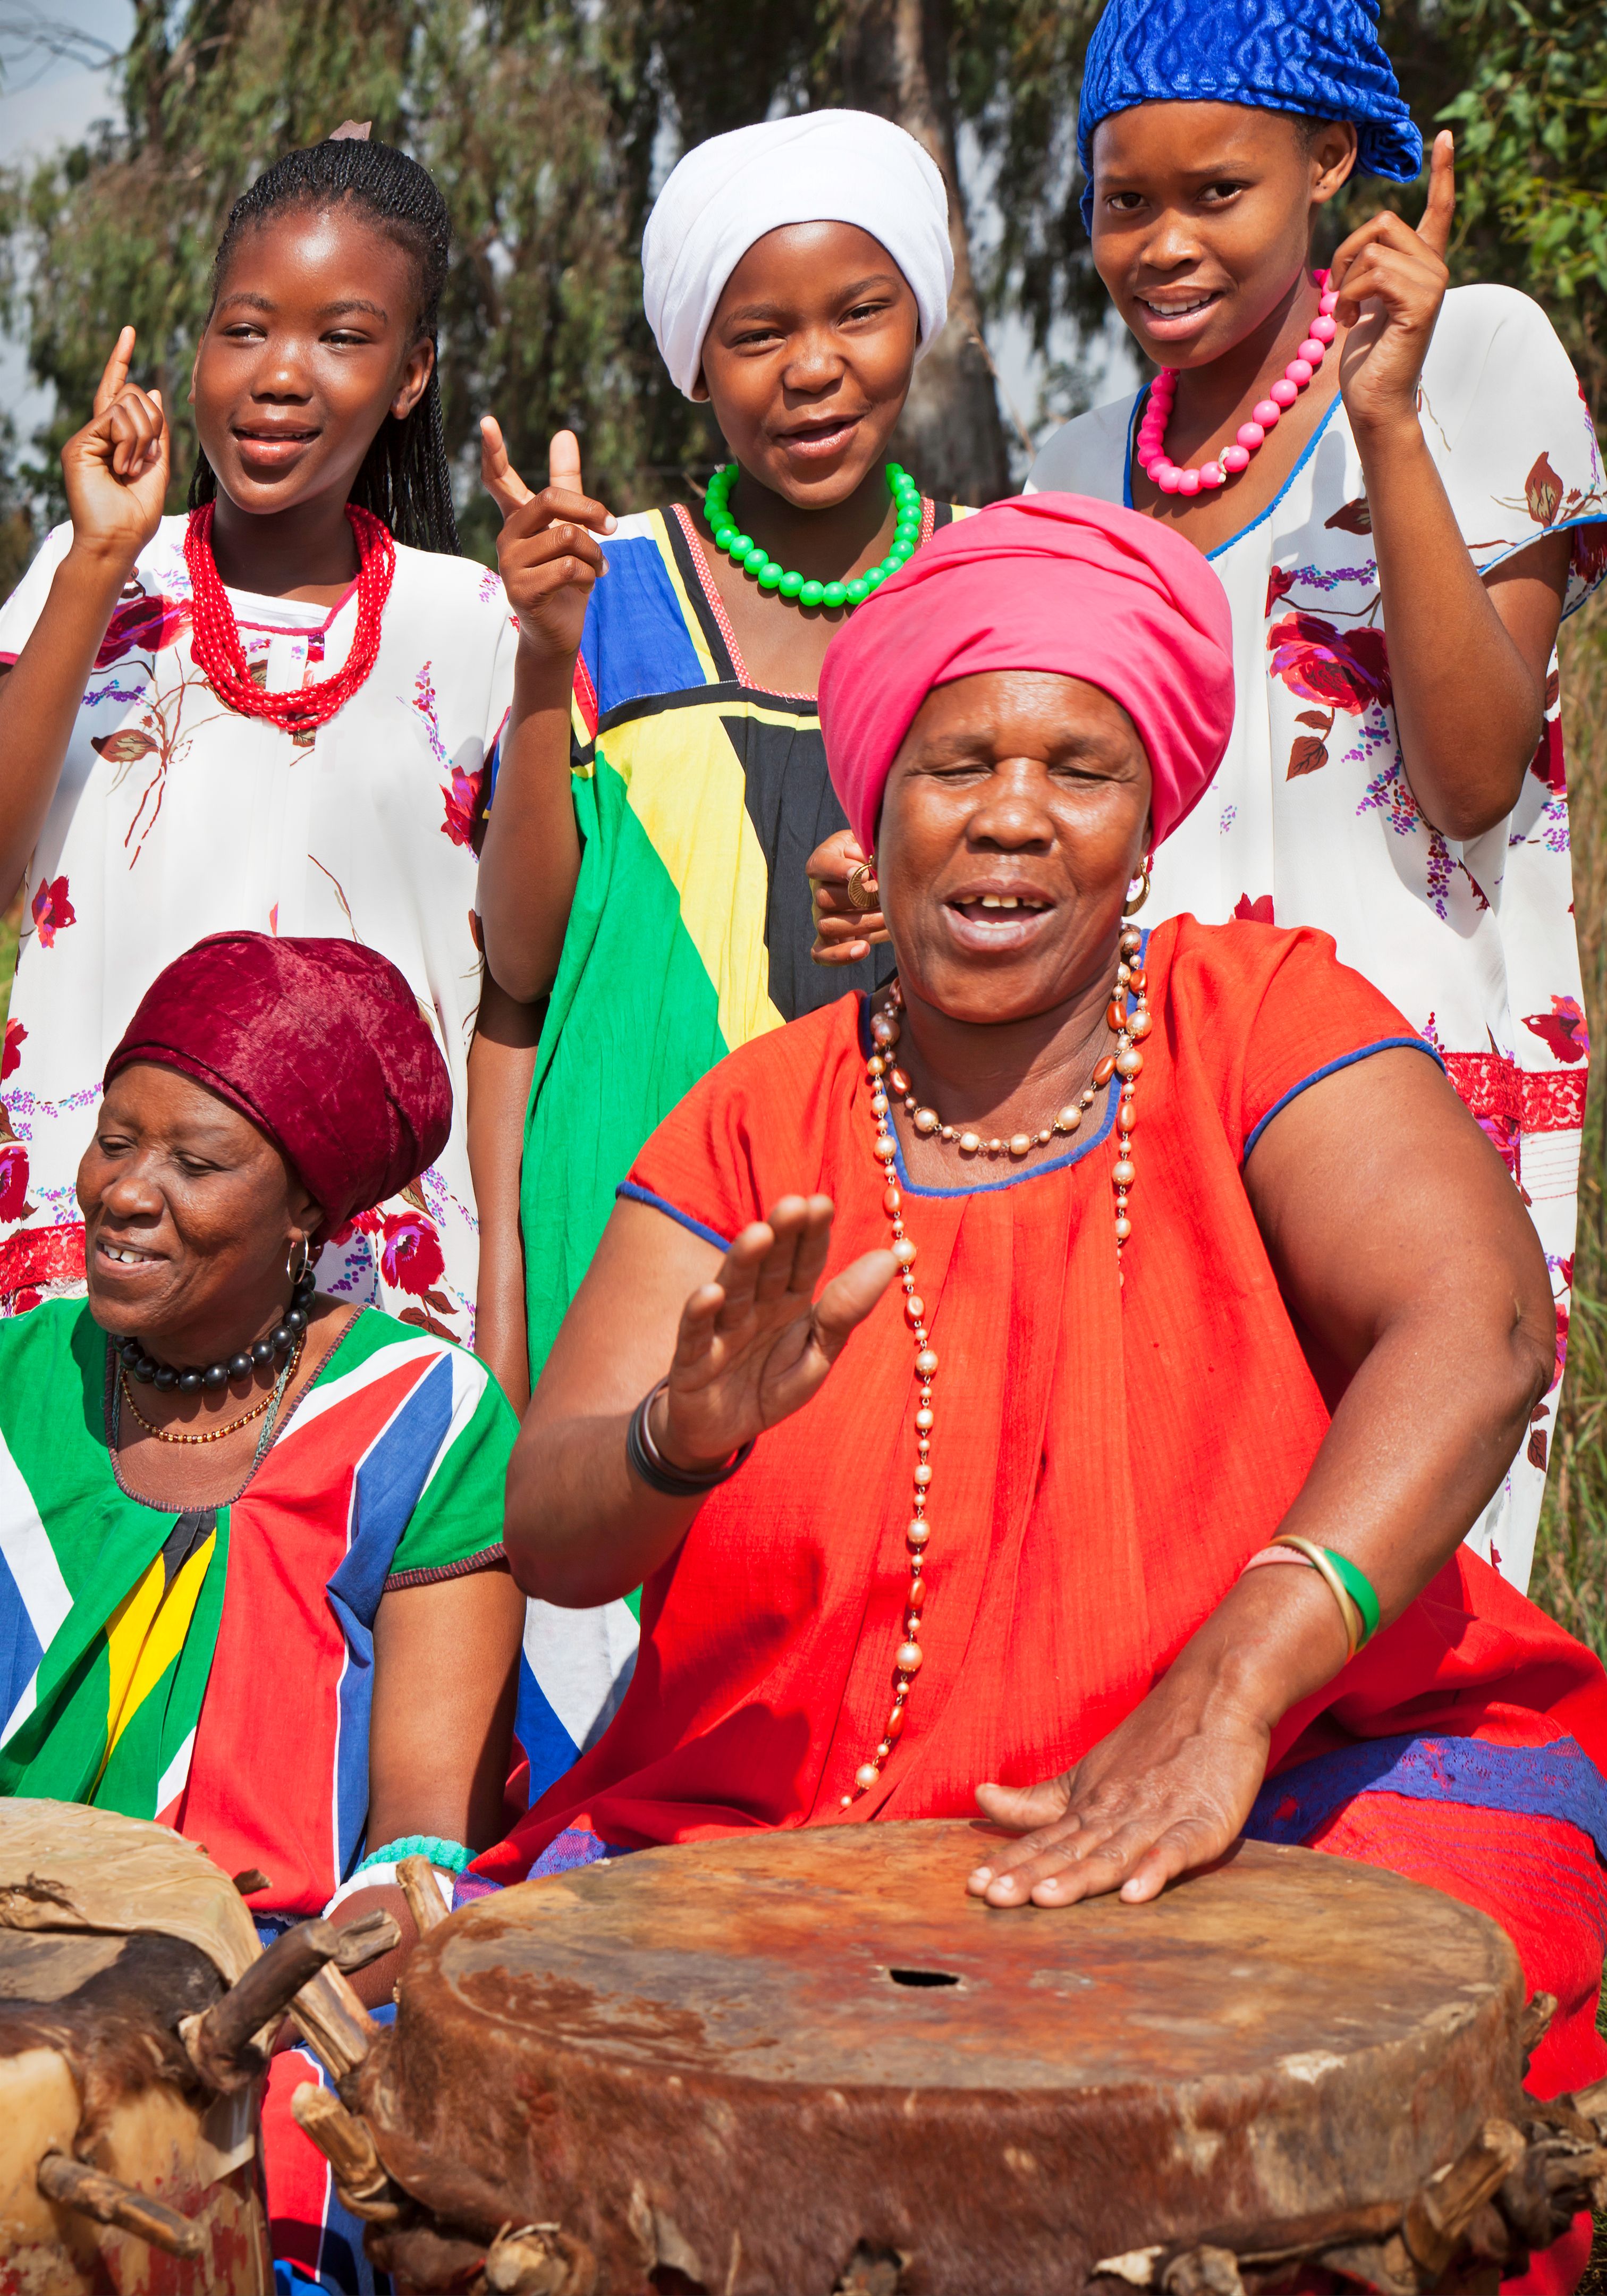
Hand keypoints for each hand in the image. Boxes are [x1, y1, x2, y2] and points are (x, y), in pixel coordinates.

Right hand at [61, 328, 169, 571]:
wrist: (118, 541)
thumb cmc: (137, 514)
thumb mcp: (157, 467)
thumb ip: (156, 432)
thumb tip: (152, 391)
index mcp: (115, 437)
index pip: (117, 390)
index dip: (121, 359)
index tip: (129, 331)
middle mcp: (97, 433)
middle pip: (131, 395)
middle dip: (152, 423)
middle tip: (146, 460)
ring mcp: (86, 438)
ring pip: (126, 405)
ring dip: (142, 438)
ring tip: (131, 470)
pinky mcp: (80, 444)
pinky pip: (115, 420)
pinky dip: (129, 444)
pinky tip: (123, 469)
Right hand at [481, 420, 615, 662]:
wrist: (560, 630)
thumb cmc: (565, 578)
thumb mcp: (571, 527)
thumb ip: (567, 484)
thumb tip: (564, 433)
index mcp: (518, 519)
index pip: (499, 480)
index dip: (493, 451)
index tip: (487, 421)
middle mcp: (508, 537)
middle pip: (550, 501)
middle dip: (590, 511)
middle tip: (612, 526)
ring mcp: (510, 565)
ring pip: (567, 538)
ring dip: (595, 554)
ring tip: (598, 568)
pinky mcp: (521, 590)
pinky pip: (567, 568)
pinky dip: (588, 575)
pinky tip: (588, 584)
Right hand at [654, 1195, 894, 1468]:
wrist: (719, 1431)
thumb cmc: (771, 1385)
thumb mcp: (819, 1354)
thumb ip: (847, 1309)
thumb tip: (891, 1257)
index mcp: (791, 1301)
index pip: (806, 1260)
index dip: (813, 1234)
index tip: (823, 1203)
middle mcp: (756, 1306)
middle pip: (770, 1266)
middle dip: (782, 1235)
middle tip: (795, 1204)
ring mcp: (722, 1328)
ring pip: (735, 1289)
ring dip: (744, 1261)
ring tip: (758, 1234)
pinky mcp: (692, 1359)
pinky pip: (697, 1334)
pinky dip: (702, 1315)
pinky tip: (711, 1294)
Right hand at [808, 829, 889, 965]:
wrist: (887, 880)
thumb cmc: (880, 857)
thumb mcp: (875, 844)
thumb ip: (870, 848)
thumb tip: (863, 861)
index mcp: (826, 861)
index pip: (819, 865)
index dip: (837, 870)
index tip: (859, 873)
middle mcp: (818, 889)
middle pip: (823, 897)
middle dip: (857, 899)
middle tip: (883, 895)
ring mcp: (821, 916)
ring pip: (826, 925)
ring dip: (859, 924)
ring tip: (885, 919)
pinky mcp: (828, 940)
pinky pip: (820, 954)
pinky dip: (839, 955)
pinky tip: (864, 949)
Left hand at [965, 1661, 1272, 1908]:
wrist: (1215, 1696)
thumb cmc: (1151, 1743)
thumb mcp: (1088, 1773)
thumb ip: (1038, 1799)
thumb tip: (980, 1796)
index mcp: (1089, 1805)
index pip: (1041, 1839)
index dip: (1008, 1864)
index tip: (972, 1887)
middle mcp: (1115, 1812)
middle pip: (1069, 1850)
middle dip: (1031, 1876)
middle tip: (994, 1898)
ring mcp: (1157, 1817)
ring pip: (1112, 1853)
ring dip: (1080, 1877)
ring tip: (1047, 1899)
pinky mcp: (1202, 1823)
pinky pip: (1175, 1850)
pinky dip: (1155, 1871)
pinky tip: (1135, 1894)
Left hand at [1331, 130, 1453, 440]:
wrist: (1374, 401)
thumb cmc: (1365, 358)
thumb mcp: (1364, 301)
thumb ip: (1369, 268)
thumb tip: (1359, 250)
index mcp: (1423, 265)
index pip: (1439, 209)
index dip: (1443, 172)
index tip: (1447, 136)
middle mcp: (1435, 268)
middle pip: (1382, 221)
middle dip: (1346, 253)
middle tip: (1341, 293)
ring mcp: (1433, 283)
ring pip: (1373, 248)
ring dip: (1345, 280)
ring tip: (1348, 313)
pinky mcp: (1421, 301)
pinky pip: (1373, 273)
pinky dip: (1350, 297)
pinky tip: (1353, 321)